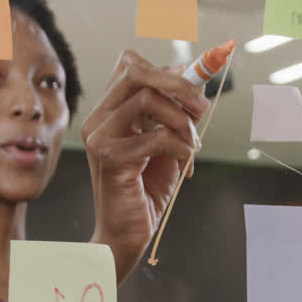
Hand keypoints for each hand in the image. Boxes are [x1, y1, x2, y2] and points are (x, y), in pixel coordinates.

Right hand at [83, 50, 208, 281]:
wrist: (126, 236)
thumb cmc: (145, 192)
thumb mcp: (165, 145)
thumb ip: (174, 114)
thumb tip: (194, 82)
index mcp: (108, 112)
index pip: (130, 65)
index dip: (166, 67)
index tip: (196, 84)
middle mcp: (98, 119)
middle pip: (135, 72)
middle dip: (178, 84)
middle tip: (203, 107)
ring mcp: (101, 137)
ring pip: (147, 98)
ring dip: (182, 119)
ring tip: (193, 143)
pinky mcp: (111, 158)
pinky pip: (156, 136)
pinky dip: (180, 147)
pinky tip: (184, 163)